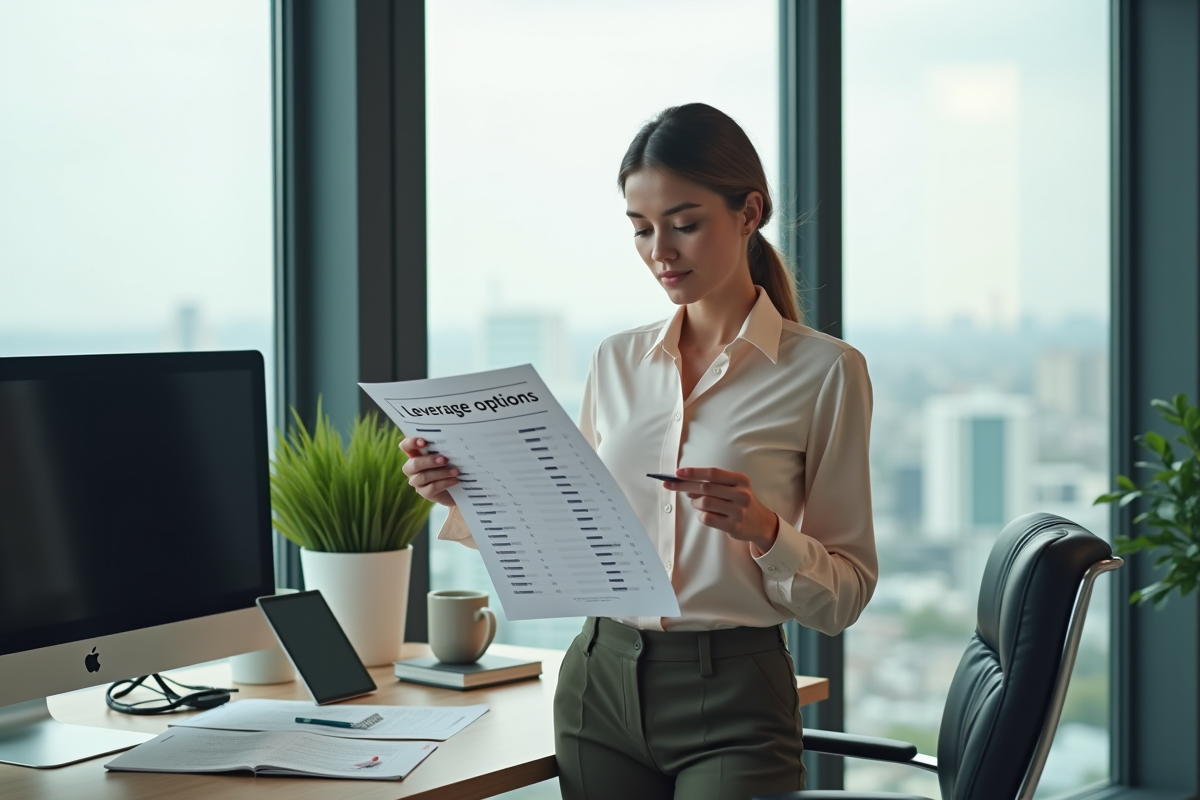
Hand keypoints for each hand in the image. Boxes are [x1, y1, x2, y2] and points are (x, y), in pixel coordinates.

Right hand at [400, 437, 458, 507]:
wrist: (458, 487)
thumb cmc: (451, 465)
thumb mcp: (447, 455)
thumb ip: (444, 449)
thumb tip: (451, 443)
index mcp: (416, 454)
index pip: (406, 446)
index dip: (411, 443)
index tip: (424, 442)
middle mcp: (413, 468)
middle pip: (414, 464)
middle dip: (429, 461)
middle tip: (445, 460)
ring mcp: (417, 481)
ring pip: (423, 477)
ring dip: (441, 473)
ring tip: (455, 471)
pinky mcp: (425, 493)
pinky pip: (432, 488)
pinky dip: (445, 482)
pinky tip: (455, 480)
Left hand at [663, 467, 778, 552]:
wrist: (761, 522)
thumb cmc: (740, 501)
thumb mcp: (733, 487)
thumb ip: (713, 483)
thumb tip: (685, 484)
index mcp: (740, 480)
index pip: (713, 473)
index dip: (694, 472)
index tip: (677, 473)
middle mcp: (741, 494)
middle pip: (706, 487)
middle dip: (685, 486)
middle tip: (672, 485)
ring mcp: (738, 511)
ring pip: (704, 503)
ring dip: (695, 503)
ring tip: (697, 503)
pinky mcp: (734, 526)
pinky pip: (707, 518)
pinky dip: (701, 515)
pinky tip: (705, 514)